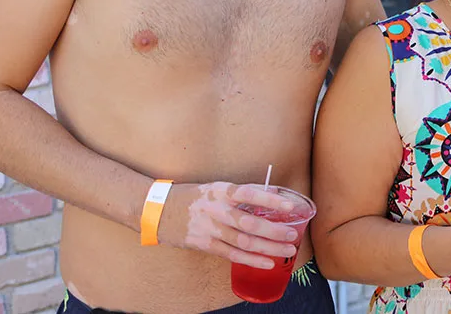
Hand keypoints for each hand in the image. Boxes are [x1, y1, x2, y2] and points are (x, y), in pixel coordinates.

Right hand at [158, 183, 301, 268]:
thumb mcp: (215, 187)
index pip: (249, 193)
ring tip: (287, 250)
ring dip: (267, 248)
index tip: (290, 206)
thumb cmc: (193, 196)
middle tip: (292, 235)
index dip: (270, 200)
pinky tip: (267, 263)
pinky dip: (251, 260)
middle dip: (273, 230)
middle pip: (248, 222)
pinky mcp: (205, 245)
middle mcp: (216, 210)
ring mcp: (210, 229)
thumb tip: (273, 194)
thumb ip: (241, 193)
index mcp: (220, 191)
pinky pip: (232, 255)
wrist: (157, 210)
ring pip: (243, 242)